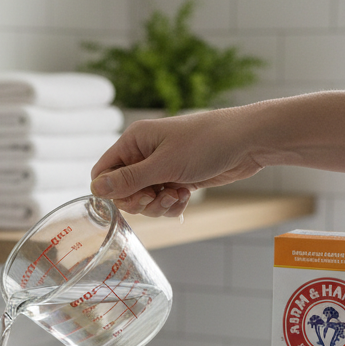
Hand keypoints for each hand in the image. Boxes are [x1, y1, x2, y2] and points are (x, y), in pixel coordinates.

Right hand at [90, 108, 266, 216]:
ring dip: (158, 205)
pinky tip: (185, 196)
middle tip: (156, 197)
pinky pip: (162, 201)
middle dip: (139, 201)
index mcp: (134, 141)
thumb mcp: (163, 165)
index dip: (111, 190)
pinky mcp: (177, 179)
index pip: (103, 171)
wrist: (247, 142)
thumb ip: (128, 180)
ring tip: (177, 195)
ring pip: (144, 199)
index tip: (130, 198)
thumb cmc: (206, 143)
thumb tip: (96, 189)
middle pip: (123, 190)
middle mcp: (144, 153)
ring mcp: (161, 167)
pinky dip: (172, 204)